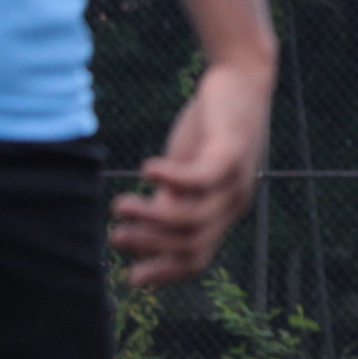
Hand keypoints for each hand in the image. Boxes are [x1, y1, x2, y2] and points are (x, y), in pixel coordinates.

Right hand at [110, 61, 272, 285]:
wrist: (242, 79)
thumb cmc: (210, 128)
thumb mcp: (185, 170)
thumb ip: (169, 200)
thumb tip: (140, 234)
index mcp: (222, 212)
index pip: (198, 259)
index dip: (165, 273)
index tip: (131, 279)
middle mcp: (234, 202)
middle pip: (192, 244)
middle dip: (151, 247)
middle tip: (116, 236)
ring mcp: (236, 179)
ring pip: (193, 219)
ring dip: (152, 218)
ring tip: (120, 204)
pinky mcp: (231, 152)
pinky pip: (202, 178)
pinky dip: (171, 178)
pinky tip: (144, 169)